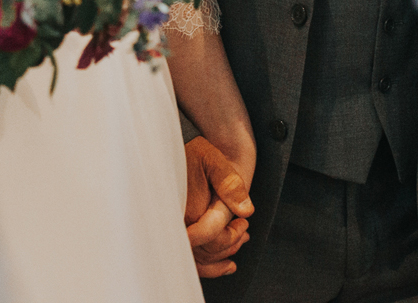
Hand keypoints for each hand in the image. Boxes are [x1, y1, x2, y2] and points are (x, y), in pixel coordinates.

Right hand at [184, 136, 253, 277]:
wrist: (171, 150)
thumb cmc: (193, 153)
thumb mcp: (214, 161)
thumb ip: (230, 184)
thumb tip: (247, 210)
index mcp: (186, 208)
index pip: (212, 238)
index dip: (232, 235)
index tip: (243, 222)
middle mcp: (176, 223)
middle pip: (206, 251)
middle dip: (230, 244)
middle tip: (244, 230)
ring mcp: (172, 229)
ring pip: (198, 260)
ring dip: (222, 256)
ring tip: (238, 242)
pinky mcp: (171, 231)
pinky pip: (189, 258)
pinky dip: (208, 267)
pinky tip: (225, 265)